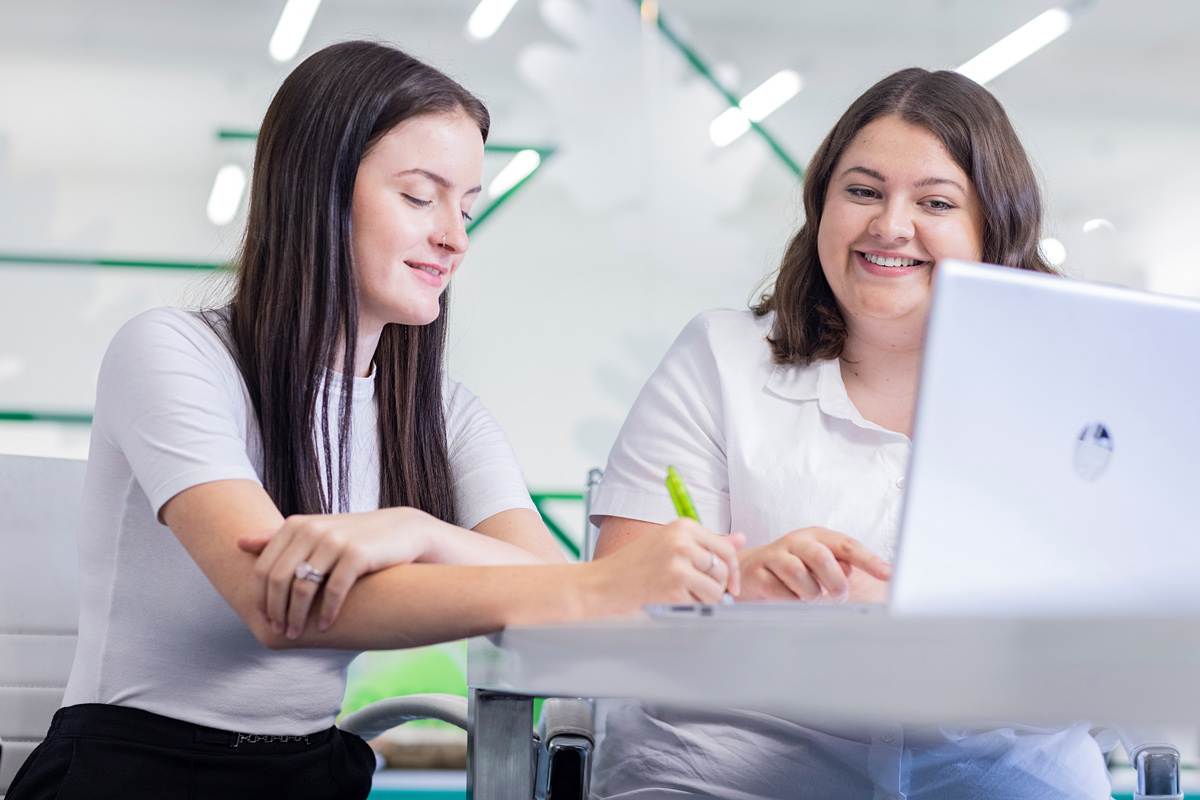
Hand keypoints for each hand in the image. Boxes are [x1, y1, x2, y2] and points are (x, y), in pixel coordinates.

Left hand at [237, 507, 434, 638]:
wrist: (403, 531)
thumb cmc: (354, 537)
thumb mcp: (315, 533)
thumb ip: (278, 538)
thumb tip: (239, 543)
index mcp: (296, 524)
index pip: (263, 567)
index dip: (260, 597)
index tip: (265, 619)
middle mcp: (312, 529)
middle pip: (278, 579)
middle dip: (276, 610)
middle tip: (280, 631)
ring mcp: (335, 541)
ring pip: (302, 587)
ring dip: (297, 616)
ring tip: (297, 634)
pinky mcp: (357, 554)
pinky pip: (333, 591)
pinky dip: (327, 613)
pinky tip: (326, 626)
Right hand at [586, 518, 744, 611]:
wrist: (603, 585)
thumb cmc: (634, 565)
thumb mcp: (669, 543)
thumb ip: (706, 542)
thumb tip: (740, 538)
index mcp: (683, 526)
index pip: (726, 548)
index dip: (732, 570)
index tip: (730, 584)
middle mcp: (683, 542)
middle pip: (723, 571)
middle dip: (717, 587)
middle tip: (697, 593)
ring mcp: (678, 566)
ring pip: (716, 590)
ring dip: (704, 600)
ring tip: (681, 596)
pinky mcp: (674, 589)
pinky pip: (702, 605)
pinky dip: (692, 609)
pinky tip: (672, 602)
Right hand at [736, 527, 890, 602]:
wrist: (749, 570)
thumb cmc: (794, 567)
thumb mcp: (819, 562)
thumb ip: (839, 565)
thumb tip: (849, 573)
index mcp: (817, 536)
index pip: (847, 545)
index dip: (868, 560)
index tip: (888, 574)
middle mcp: (796, 541)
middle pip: (822, 556)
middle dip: (835, 582)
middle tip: (839, 597)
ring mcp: (774, 556)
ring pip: (799, 574)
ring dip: (811, 593)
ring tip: (811, 596)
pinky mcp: (758, 573)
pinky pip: (779, 591)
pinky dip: (790, 600)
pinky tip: (790, 597)